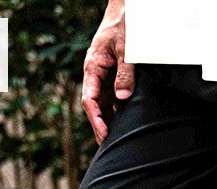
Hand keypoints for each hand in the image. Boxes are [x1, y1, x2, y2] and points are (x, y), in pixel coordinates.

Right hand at [81, 0, 135, 143]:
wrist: (127, 10)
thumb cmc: (124, 24)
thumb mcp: (127, 48)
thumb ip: (125, 72)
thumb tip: (122, 97)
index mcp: (93, 67)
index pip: (89, 99)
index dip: (96, 119)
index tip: (104, 134)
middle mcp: (96, 74)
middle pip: (95, 106)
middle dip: (100, 126)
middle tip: (108, 147)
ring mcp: (104, 76)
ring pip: (104, 103)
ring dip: (109, 121)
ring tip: (116, 141)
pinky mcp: (113, 76)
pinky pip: (113, 97)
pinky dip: (117, 111)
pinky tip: (124, 124)